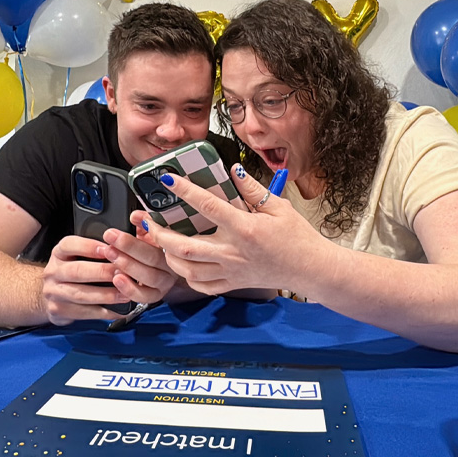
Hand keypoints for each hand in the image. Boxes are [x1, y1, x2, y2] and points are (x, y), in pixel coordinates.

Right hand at [42, 235, 131, 324]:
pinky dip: (103, 312)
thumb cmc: (71, 271)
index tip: (110, 249)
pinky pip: (83, 313)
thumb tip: (120, 250)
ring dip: (105, 295)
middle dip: (102, 272)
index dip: (90, 247)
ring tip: (124, 295)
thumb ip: (93, 252)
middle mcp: (53, 272)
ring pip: (80, 294)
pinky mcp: (58, 311)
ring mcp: (53, 292)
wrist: (47, 294)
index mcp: (59, 253)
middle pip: (76, 271)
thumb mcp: (75, 255)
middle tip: (123, 273)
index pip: (70, 245)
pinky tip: (118, 310)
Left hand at [101, 217, 177, 303]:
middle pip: (154, 258)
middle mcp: (173, 266)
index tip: (132, 219)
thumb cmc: (150, 247)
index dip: (149, 228)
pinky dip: (130, 288)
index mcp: (174, 247)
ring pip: (150, 277)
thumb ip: (144, 222)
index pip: (165, 238)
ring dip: (128, 265)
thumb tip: (135, 216)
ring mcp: (165, 283)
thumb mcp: (149, 231)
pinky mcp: (154, 296)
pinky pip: (144, 297)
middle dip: (130, 246)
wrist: (152, 267)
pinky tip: (117, 279)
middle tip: (111, 237)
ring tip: (111, 255)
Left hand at [139, 165, 326, 294]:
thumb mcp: (278, 207)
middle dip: (160, 234)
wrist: (310, 268)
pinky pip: (201, 285)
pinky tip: (181, 263)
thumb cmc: (297, 238)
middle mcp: (234, 253)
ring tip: (160, 241)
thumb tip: (233, 171)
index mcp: (245, 229)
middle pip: (185, 247)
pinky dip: (186, 275)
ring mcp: (231, 271)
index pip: (208, 207)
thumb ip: (252, 189)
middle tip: (148, 221)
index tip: (169, 180)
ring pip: (187, 269)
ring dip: (168, 255)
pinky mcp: (233, 283)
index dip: (185, 191)